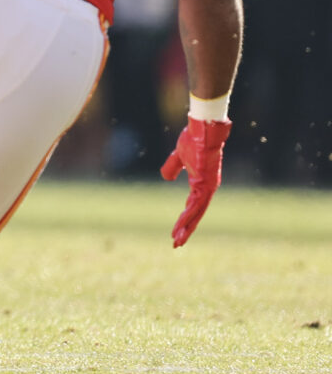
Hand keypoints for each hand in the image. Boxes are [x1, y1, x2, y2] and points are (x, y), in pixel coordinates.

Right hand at [160, 116, 230, 246]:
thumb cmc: (193, 139)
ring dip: (186, 227)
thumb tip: (166, 178)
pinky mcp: (206, 184)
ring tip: (177, 240)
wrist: (203, 129)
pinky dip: (188, 216)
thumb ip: (173, 167)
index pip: (192, 206)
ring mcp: (208, 187)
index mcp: (202, 183)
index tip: (176, 232)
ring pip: (196, 213)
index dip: (185, 219)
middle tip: (177, 244)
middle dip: (186, 229)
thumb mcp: (178, 156)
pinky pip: (197, 204)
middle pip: (196, 214)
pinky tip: (182, 225)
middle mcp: (207, 188)